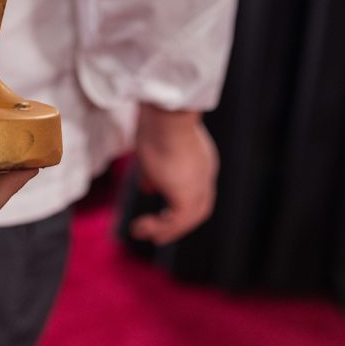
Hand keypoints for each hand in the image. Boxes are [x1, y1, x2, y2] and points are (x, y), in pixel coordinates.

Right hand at [127, 106, 217, 244]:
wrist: (168, 114)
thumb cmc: (157, 121)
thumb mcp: (154, 145)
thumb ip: (153, 167)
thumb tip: (146, 187)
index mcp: (200, 156)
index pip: (193, 184)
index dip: (176, 195)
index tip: (155, 198)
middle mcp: (204, 171)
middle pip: (198, 205)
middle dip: (176, 219)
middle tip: (156, 229)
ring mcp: (199, 184)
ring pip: (189, 216)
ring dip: (166, 229)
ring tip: (140, 231)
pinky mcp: (188, 196)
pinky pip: (176, 222)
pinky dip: (160, 229)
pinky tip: (141, 227)